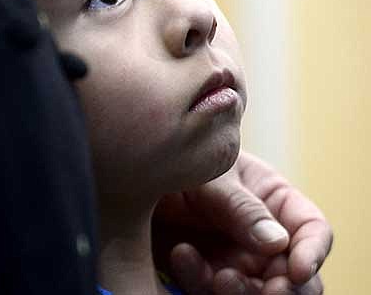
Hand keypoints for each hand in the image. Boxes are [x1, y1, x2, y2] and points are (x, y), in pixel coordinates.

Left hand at [153, 151, 331, 293]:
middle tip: (256, 286)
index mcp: (272, 201)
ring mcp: (232, 258)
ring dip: (240, 292)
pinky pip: (210, 292)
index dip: (312, 252)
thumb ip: (241, 206)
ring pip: (255, 292)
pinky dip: (200, 282)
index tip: (296, 270)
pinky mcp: (201, 275)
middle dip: (280, 288)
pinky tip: (181, 255)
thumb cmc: (176, 158)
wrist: (128, 171)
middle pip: (292, 275)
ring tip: (218, 277)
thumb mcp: (210, 176)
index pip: (310, 229)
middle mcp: (259, 236)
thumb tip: (278, 243)